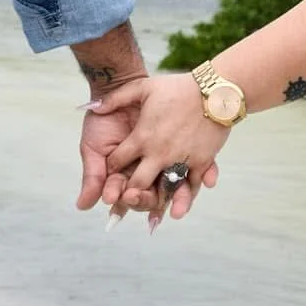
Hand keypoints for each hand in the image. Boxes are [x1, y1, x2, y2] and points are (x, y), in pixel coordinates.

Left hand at [89, 73, 228, 222]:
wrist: (213, 89)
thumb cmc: (177, 87)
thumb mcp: (142, 87)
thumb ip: (115, 98)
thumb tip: (92, 106)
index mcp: (141, 137)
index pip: (117, 160)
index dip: (112, 167)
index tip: (111, 171)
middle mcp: (158, 153)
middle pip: (138, 182)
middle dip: (129, 193)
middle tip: (126, 199)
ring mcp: (180, 159)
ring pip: (165, 189)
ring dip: (158, 204)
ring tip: (155, 218)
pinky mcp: (200, 161)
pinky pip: (192, 184)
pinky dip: (187, 195)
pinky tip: (180, 207)